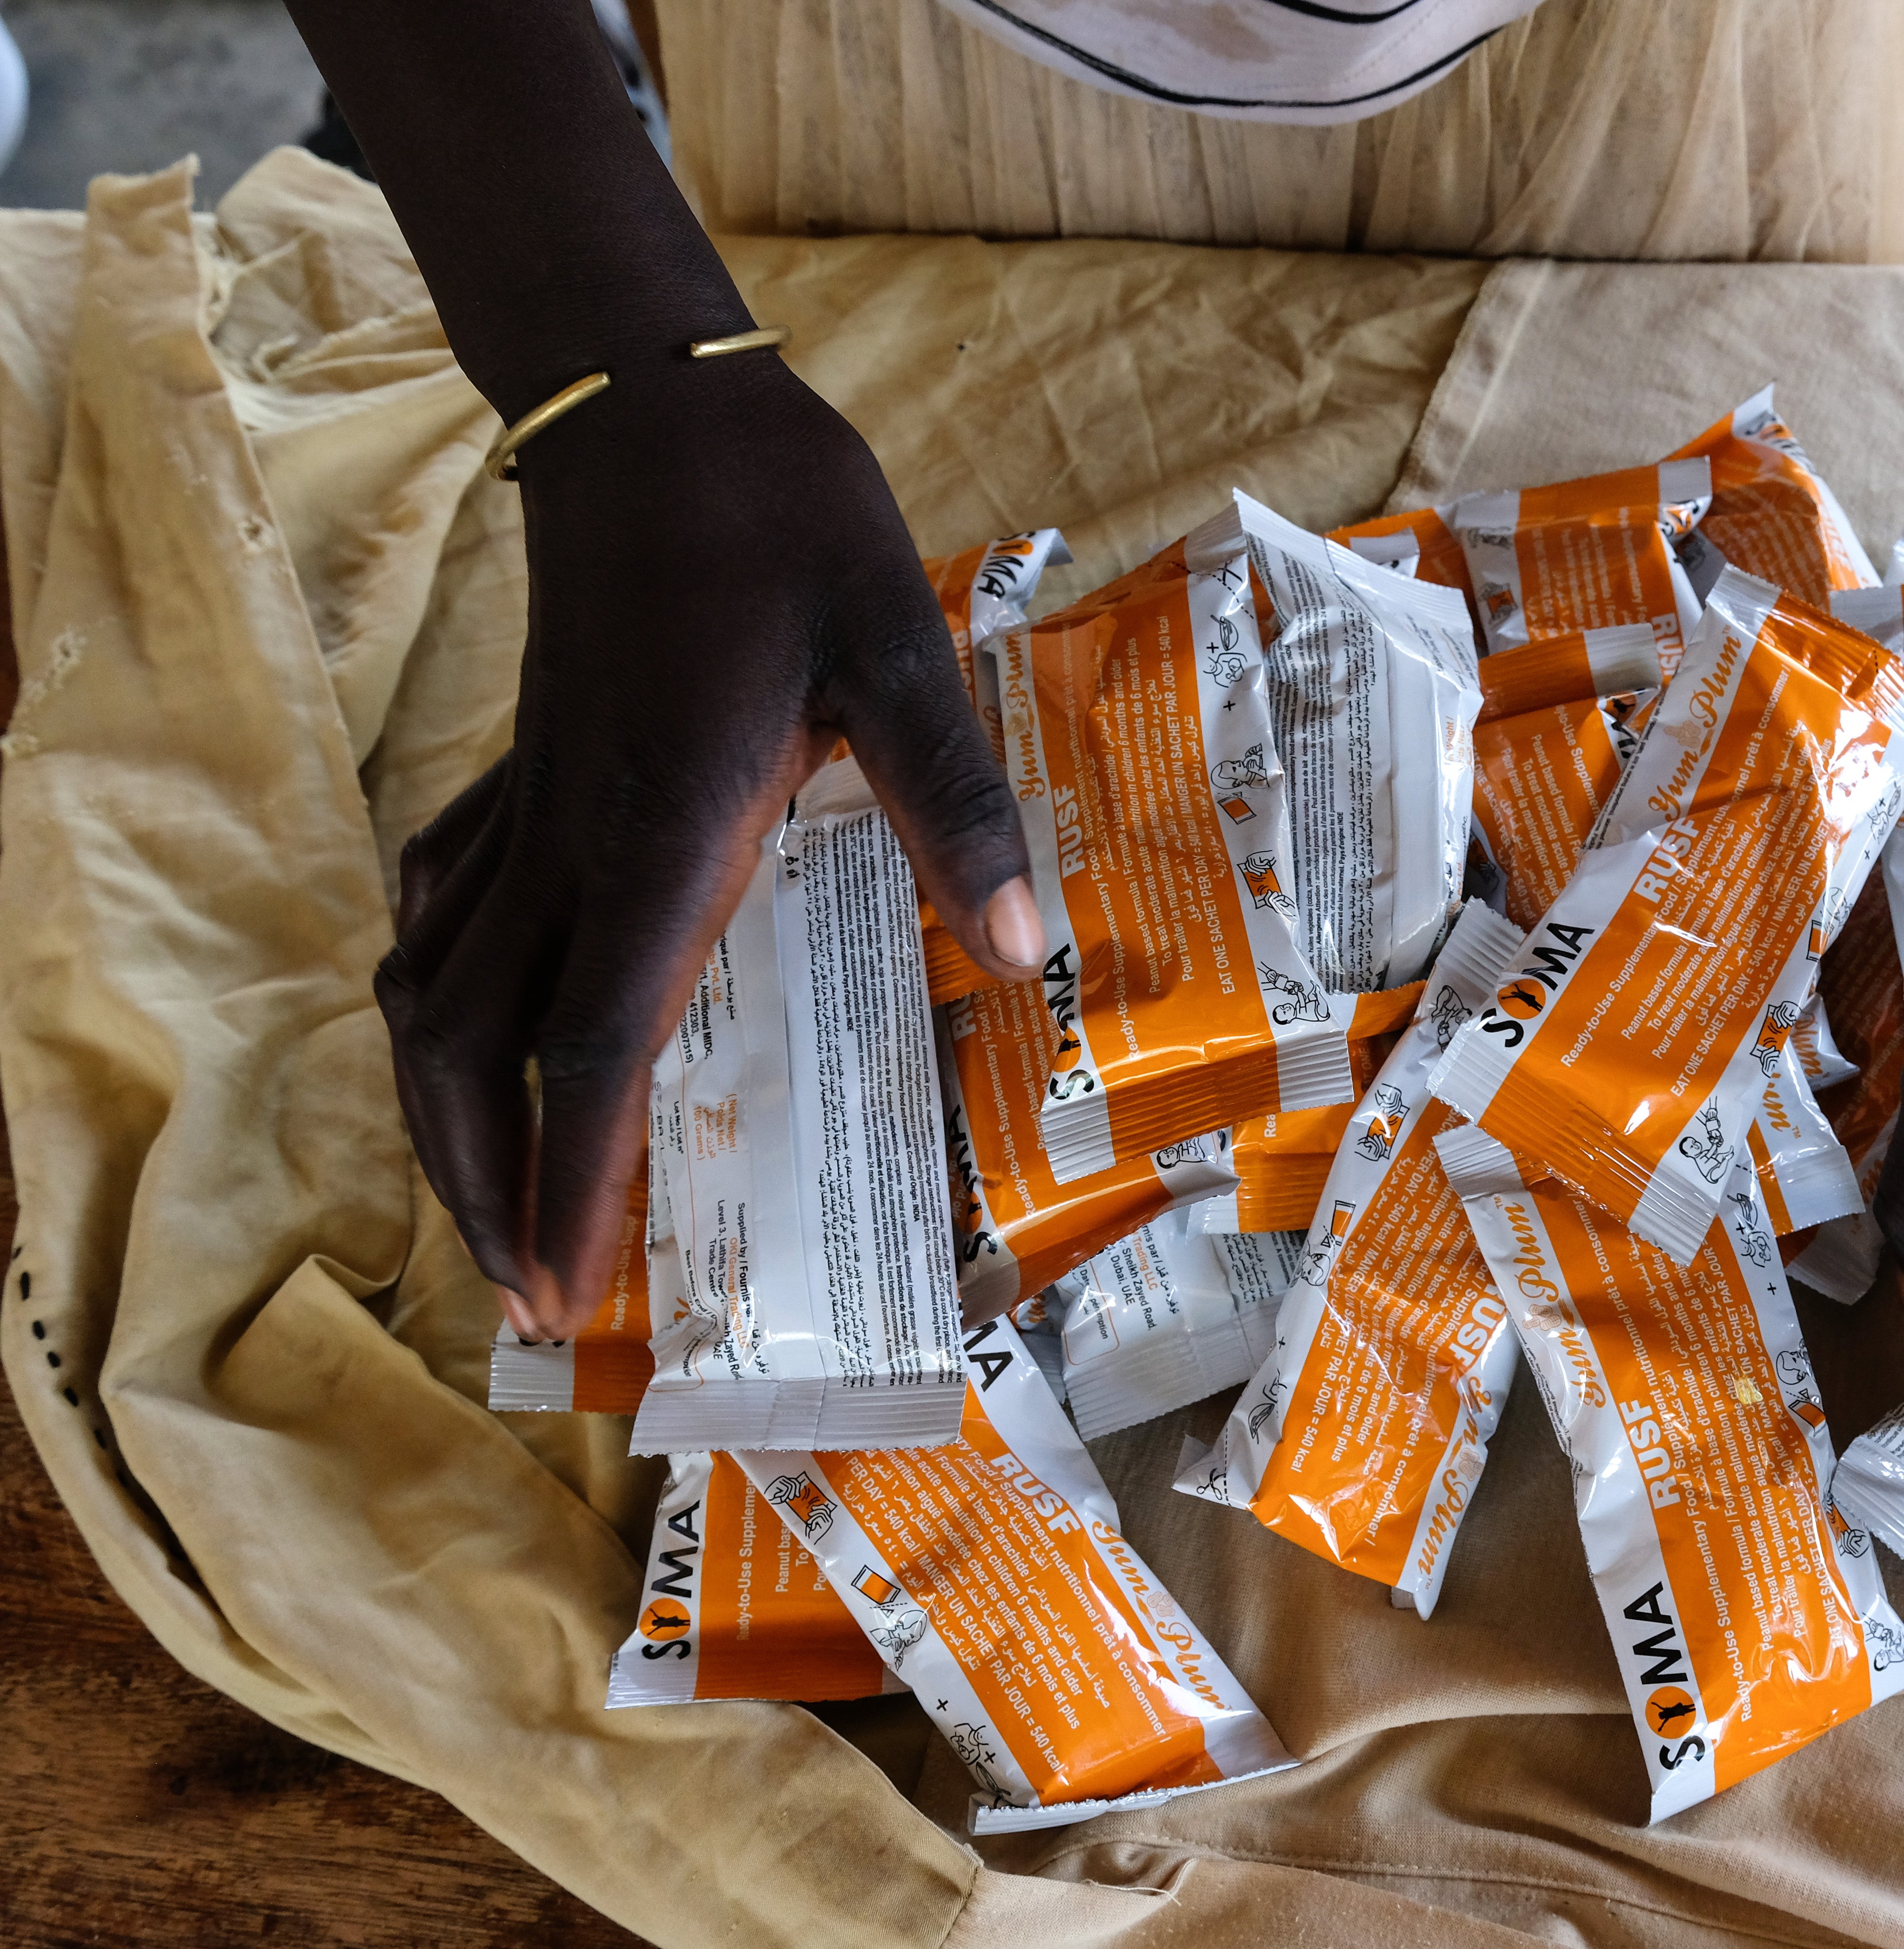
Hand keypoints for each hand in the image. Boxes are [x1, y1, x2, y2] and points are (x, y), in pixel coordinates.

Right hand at [376, 357, 1042, 1341]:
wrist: (651, 403)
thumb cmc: (779, 522)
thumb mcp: (899, 650)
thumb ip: (951, 802)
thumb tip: (1020, 949)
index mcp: (664, 831)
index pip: (593, 1043)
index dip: (572, 1175)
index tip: (563, 1284)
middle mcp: (572, 838)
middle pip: (481, 1048)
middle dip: (487, 1182)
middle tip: (525, 1294)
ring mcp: (529, 802)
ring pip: (436, 987)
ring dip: (445, 1106)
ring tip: (485, 1201)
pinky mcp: (519, 765)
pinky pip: (445, 902)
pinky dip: (437, 989)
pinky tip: (462, 1029)